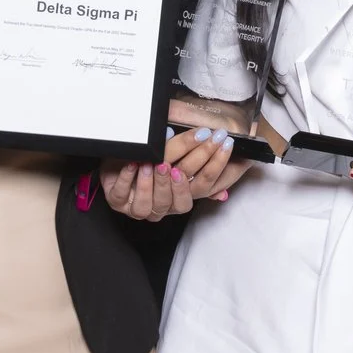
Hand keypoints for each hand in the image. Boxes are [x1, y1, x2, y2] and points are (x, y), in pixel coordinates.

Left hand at [100, 128, 239, 220]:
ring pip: (151, 205)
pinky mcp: (118, 201)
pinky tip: (133, 164)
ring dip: (155, 184)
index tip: (221, 145)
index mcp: (181, 196)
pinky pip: (123, 195)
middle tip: (184, 159)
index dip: (215, 167)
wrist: (117, 159)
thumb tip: (236, 168)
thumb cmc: (150, 157)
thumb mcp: (176, 153)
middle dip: (181, 180)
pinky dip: (128, 179)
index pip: (204, 186)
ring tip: (155, 164)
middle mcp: (164, 207)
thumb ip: (200, 160)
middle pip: (180, 201)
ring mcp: (140, 208)